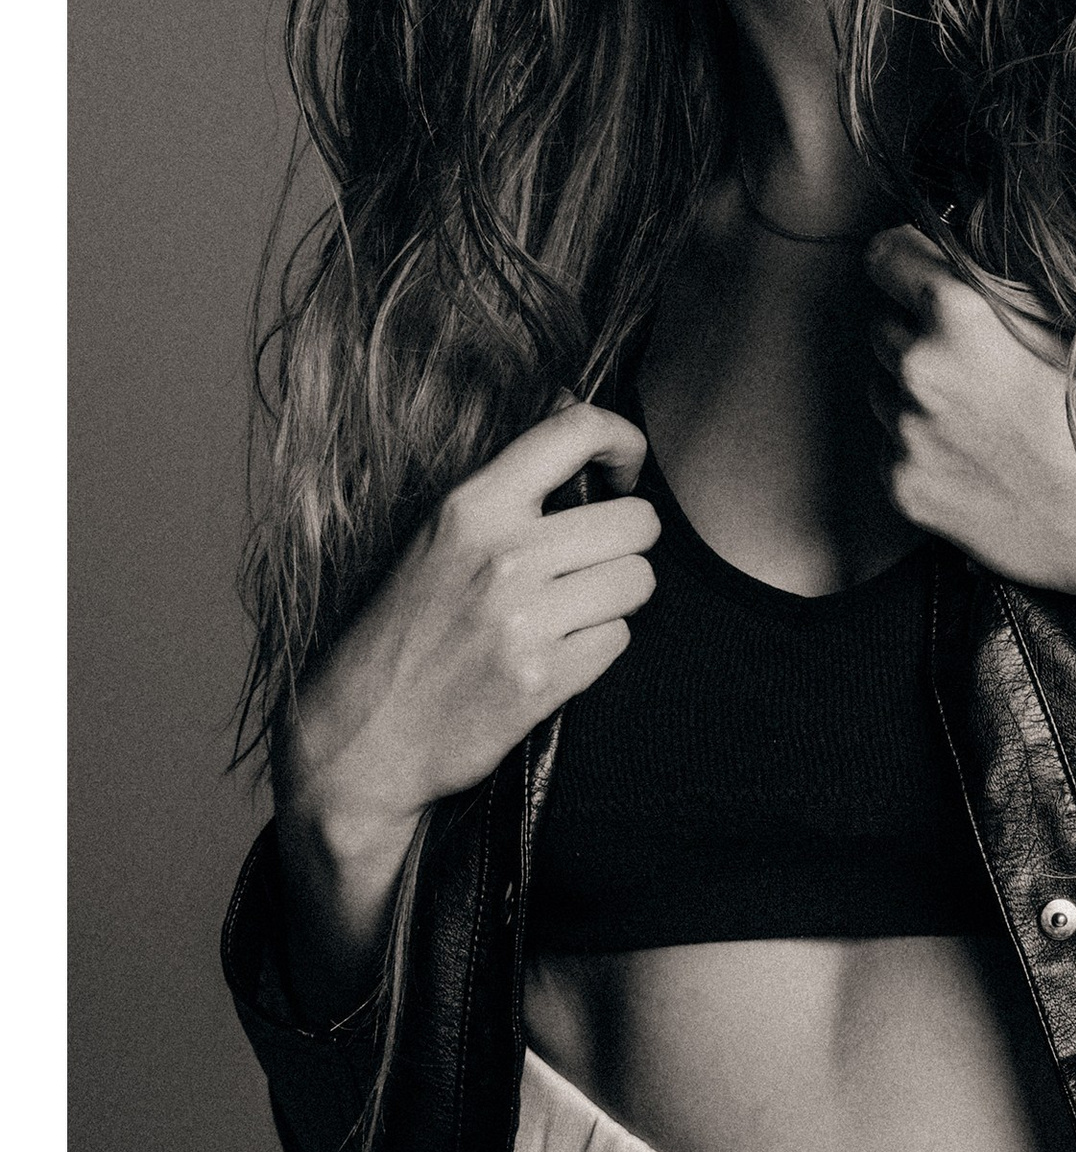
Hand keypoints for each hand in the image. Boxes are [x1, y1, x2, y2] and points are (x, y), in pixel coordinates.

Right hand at [279, 400, 658, 858]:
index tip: (623, 473)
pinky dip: (598, 649)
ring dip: (616, 599)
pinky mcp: (542, 679)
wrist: (360, 737)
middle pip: (636, 521)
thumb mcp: (436, 537)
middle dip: (625, 544)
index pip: (577, 430)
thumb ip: (507, 487)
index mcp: (471, 506)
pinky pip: (619, 639)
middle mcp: (503, 554)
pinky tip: (556, 656)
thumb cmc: (401, 632)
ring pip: (639, 581)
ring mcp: (524, 618)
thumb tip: (577, 413)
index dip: (623, 442)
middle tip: (590, 566)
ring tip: (569, 614)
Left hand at [863, 225, 1075, 629]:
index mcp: (959, 317)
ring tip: (984, 413)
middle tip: (977, 358)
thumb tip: (954, 248)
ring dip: (916, 390)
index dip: (906, 260)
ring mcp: (907, 436)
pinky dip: (922, 446)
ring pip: (882, 388)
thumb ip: (1000, 284)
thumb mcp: (1072, 323)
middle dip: (917, 331)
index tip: (919, 270)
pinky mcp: (906, 490)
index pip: (885, 257)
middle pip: (882, 325)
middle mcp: (920, 371)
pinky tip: (980, 457)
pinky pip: (892, 447)